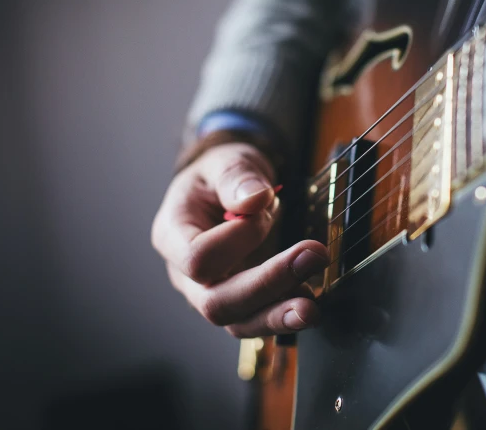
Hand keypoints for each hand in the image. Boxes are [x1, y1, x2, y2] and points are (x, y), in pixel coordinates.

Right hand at [151, 142, 328, 336]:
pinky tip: (309, 304)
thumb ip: (237, 177)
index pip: (198, 258)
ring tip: (311, 308)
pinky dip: (284, 315)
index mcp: (172, 235)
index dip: (238, 240)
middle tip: (313, 258)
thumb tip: (255, 199)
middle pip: (216, 302)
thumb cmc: (219, 175)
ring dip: (277, 317)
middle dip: (267, 285)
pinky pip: (257, 320)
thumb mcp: (225, 161)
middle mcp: (185, 274)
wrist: (227, 188)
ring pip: (237, 322)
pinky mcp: (239, 301)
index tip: (266, 210)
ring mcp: (211, 292)